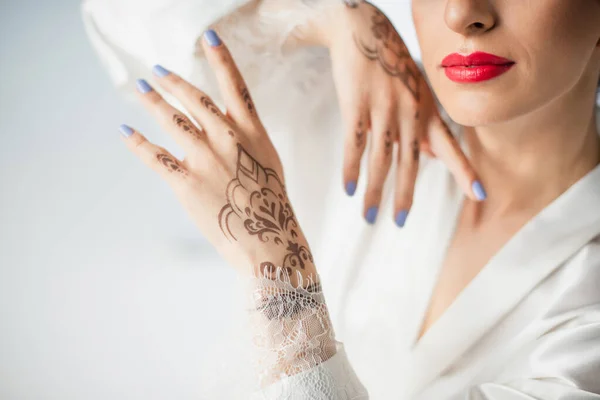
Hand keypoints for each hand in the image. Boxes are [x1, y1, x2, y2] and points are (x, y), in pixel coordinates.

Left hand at [119, 30, 315, 285]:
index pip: (235, 86)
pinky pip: (155, 155)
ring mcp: (205, 158)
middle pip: (195, 98)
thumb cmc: (271, 204)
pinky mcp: (186, 181)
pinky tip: (126, 131)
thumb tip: (231, 126)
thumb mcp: (269, 162)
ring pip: (171, 120)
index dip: (221, 58)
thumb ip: (249, 139)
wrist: (266, 239)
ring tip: (140, 89)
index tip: (208, 36)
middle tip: (158, 71)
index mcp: (252, 132)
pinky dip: (137, 142)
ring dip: (152, 101)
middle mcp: (227, 138)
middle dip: (174, 81)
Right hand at [292, 0, 485, 226]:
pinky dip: (351, 169)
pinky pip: (354, 144)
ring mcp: (383, 109)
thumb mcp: (415, 88)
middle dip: (405, 196)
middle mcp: (409, 112)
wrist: (362, 28)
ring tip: (370, 217)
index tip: (479, 194)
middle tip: (400, 223)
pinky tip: (348, 188)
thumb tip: (430, 156)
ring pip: (381, 160)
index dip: (464, 169)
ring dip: (375, 192)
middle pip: (410, 163)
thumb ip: (422, 124)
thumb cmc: (389, 60)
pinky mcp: (356, 105)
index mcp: (425, 108)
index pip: (449, 144)